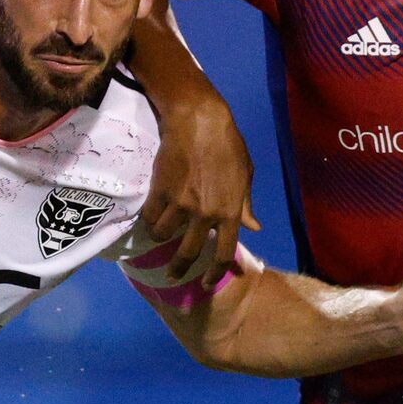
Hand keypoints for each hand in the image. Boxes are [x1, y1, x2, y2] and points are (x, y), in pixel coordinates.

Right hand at [140, 95, 257, 287]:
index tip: (206, 282)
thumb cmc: (227, 145)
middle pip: (189, 253)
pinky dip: (149, 219)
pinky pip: (149, 216)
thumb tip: (254, 228)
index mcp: (229, 212)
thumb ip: (245, 206)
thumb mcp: (245, 176)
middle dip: (179, 269)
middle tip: (172, 275)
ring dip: (160, 236)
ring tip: (160, 232)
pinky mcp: (160, 191)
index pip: (224, 253)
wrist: (199, 121)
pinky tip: (151, 215)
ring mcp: (181, 204)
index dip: (215, 273)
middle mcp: (205, 213)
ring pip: (163, 235)